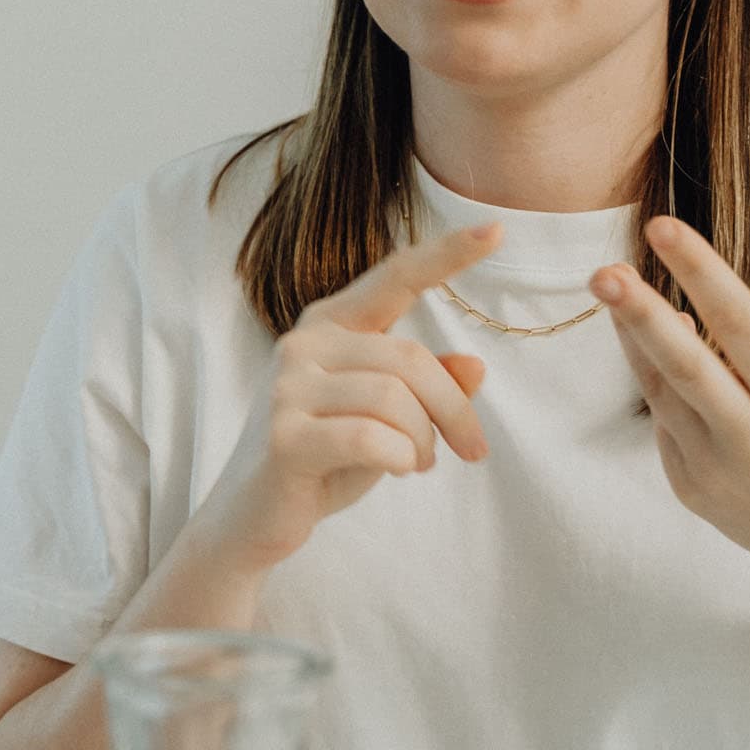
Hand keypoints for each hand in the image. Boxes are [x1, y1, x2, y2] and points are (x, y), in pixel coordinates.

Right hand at [192, 222, 502, 568]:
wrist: (252, 518)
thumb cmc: (324, 462)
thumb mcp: (386, 421)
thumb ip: (424, 389)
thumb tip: (475, 365)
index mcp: (329, 327)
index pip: (393, 278)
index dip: (445, 255)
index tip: (497, 230)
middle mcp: (303, 344)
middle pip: (410, 359)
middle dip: (453, 410)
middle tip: (472, 451)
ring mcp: (286, 388)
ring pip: (393, 399)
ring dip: (423, 442)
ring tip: (415, 464)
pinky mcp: (283, 435)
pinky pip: (368, 438)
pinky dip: (398, 458)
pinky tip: (395, 471)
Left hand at [595, 219, 749, 598]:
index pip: (740, 324)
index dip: (700, 273)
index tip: (664, 228)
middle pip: (682, 364)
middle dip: (638, 315)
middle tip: (602, 272)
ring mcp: (713, 468)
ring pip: (659, 390)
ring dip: (633, 338)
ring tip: (613, 287)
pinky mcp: (688, 487)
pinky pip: (664, 423)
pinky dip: (658, 381)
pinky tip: (661, 346)